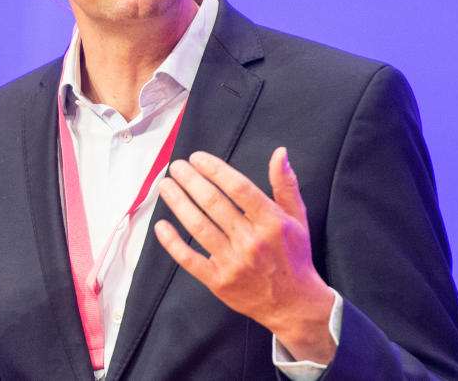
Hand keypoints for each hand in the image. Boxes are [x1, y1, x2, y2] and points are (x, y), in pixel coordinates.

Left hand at [154, 147, 335, 364]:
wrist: (293, 304)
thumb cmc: (293, 256)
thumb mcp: (297, 218)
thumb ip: (285, 184)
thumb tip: (280, 153)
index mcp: (272, 222)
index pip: (239, 188)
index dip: (215, 169)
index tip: (197, 158)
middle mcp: (252, 242)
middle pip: (214, 204)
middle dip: (191, 181)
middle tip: (176, 166)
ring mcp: (233, 263)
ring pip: (199, 227)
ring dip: (178, 203)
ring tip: (166, 186)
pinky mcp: (218, 282)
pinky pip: (189, 259)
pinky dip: (172, 242)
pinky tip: (161, 225)